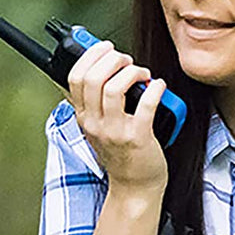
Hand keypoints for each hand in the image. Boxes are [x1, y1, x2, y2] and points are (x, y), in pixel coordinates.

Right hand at [66, 39, 168, 193]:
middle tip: (127, 60)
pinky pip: (146, 104)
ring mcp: (115, 132)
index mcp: (84, 118)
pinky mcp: (138, 138)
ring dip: (132, 72)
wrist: (135, 187)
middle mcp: (95, 124)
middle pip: (93, 78)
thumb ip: (96, 103)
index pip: (75, 78)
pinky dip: (155, 88)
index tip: (105, 48)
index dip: (90, 56)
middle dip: (112, 59)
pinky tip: (159, 86)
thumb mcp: (98, 128)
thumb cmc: (121, 154)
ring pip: (114, 88)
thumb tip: (103, 67)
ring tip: (142, 73)